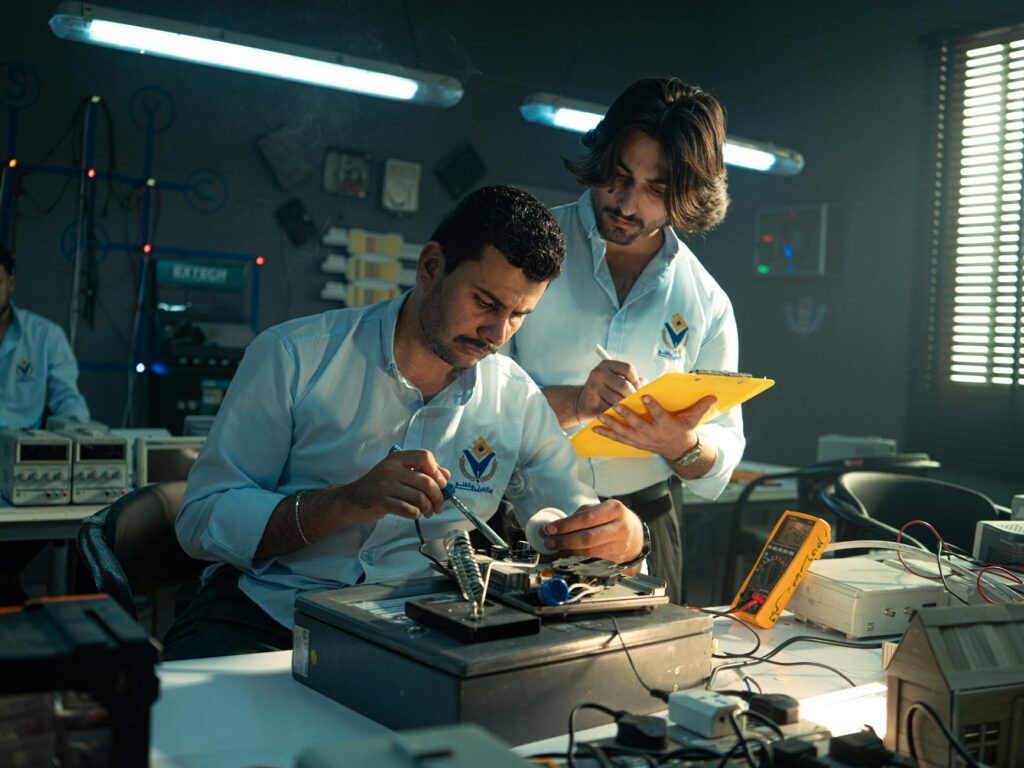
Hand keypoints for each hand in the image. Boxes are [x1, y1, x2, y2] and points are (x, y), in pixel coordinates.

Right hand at [331, 449, 451, 522]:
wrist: (351, 499)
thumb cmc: (379, 485)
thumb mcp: (398, 472)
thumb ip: (421, 471)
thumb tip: (446, 476)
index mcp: (397, 458)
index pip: (424, 456)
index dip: (437, 471)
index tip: (441, 483)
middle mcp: (391, 469)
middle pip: (426, 481)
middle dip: (438, 496)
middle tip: (439, 505)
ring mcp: (385, 486)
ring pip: (419, 498)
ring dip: (429, 508)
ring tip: (429, 511)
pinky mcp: (381, 502)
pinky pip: (408, 510)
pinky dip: (416, 514)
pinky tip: (415, 514)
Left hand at [540, 499, 643, 562]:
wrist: (636, 537)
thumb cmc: (613, 520)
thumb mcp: (600, 509)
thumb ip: (579, 516)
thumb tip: (552, 527)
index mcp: (614, 509)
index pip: (586, 519)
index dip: (565, 525)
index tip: (549, 529)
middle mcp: (620, 528)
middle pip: (587, 538)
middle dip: (564, 541)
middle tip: (549, 541)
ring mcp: (620, 546)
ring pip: (589, 553)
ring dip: (568, 552)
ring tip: (555, 548)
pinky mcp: (616, 561)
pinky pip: (592, 562)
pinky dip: (576, 560)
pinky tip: (566, 555)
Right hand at [577, 359, 643, 421]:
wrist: (582, 402)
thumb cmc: (606, 390)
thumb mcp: (617, 380)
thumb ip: (632, 380)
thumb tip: (645, 385)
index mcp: (607, 364)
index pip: (628, 368)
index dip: (636, 380)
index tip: (638, 389)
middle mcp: (598, 373)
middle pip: (624, 385)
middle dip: (632, 395)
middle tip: (635, 402)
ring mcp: (593, 387)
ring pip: (617, 399)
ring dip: (624, 406)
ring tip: (627, 408)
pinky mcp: (591, 401)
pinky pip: (609, 409)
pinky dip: (615, 413)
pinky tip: (616, 413)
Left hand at [593, 394, 715, 458]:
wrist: (678, 450)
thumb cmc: (684, 430)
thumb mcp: (693, 419)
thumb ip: (700, 406)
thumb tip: (713, 394)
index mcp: (667, 426)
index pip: (660, 415)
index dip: (653, 406)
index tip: (646, 395)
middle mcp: (653, 434)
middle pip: (638, 425)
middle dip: (627, 416)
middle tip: (617, 405)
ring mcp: (642, 440)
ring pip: (625, 433)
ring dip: (611, 425)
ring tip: (600, 416)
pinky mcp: (634, 443)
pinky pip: (618, 439)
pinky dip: (606, 434)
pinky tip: (594, 428)